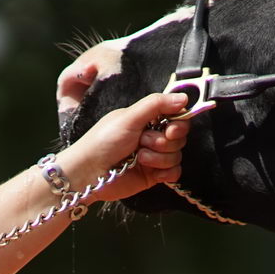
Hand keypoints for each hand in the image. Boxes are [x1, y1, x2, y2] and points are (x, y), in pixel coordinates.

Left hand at [56, 93, 190, 204]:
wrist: (89, 172)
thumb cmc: (103, 141)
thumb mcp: (129, 116)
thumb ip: (157, 104)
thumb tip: (184, 98)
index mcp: (147, 119)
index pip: (177, 117)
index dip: (179, 123)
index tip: (171, 129)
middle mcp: (152, 136)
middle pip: (179, 138)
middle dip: (162, 142)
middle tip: (142, 142)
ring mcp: (154, 157)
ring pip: (177, 156)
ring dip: (158, 158)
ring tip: (138, 158)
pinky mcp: (153, 176)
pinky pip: (174, 173)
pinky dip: (165, 173)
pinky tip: (150, 172)